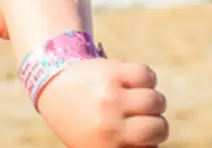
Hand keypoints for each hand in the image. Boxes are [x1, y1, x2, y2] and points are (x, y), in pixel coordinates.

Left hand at [36, 58, 168, 146]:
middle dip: (158, 124)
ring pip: (155, 100)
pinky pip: (147, 75)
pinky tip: (137, 83)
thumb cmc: (81, 121)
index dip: (152, 142)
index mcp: (105, 147)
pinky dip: (148, 78)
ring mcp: (110, 96)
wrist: (52, 85)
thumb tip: (152, 143)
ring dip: (153, 100)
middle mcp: (108, 124)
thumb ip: (124, 147)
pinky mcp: (111, 71)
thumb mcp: (95, 144)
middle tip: (145, 118)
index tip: (143, 136)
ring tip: (141, 99)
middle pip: (158, 127)